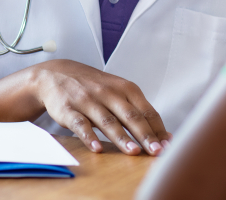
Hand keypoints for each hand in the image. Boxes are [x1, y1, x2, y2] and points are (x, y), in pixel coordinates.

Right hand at [30, 59, 170, 155]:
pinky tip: (97, 148)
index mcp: (126, 88)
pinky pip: (80, 124)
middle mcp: (109, 93)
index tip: (168, 146)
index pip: (147, 111)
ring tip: (133, 152)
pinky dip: (89, 136)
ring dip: (122, 138)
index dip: (158, 130)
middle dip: (146, 135)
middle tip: (157, 152)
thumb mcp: (119, 92)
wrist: (58, 73)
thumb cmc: (95, 87)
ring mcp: (88, 100)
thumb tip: (163, 136)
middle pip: (131, 116)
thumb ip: (138, 111)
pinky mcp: (69, 109)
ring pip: (108, 121)